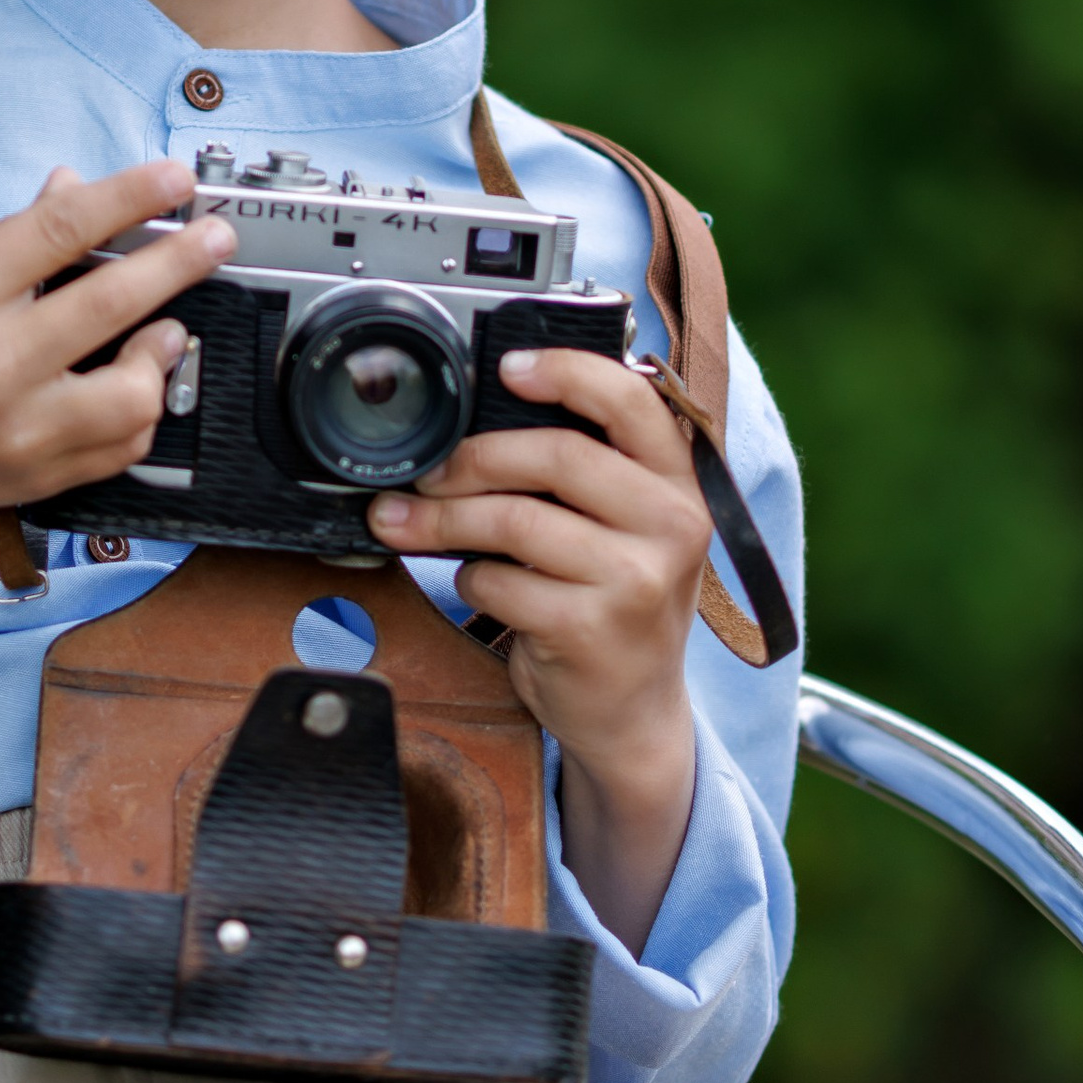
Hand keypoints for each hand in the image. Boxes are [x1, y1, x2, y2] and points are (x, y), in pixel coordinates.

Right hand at [0, 164, 232, 666]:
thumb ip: (8, 230)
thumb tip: (78, 188)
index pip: (61, 229)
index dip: (131, 197)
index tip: (175, 178)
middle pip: (112, 302)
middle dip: (180, 260)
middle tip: (215, 238)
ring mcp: (13, 428)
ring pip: (134, 391)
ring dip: (163, 349)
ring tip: (165, 327)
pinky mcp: (35, 475)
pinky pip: (123, 444)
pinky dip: (141, 407)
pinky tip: (134, 379)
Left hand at [367, 347, 711, 952]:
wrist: (633, 714)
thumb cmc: (615, 604)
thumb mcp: (626, 529)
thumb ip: (587, 472)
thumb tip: (479, 420)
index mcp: (679, 483)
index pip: (633, 401)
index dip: (567, 372)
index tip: (507, 368)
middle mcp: (671, 525)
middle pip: (555, 457)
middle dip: (470, 460)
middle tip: (424, 473)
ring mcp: (637, 579)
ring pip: (515, 520)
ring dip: (444, 520)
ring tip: (403, 522)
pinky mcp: (592, 629)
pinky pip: (501, 581)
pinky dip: (471, 580)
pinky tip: (476, 586)